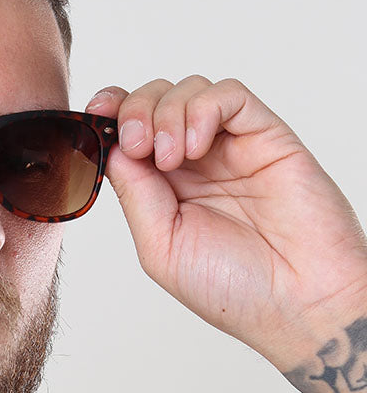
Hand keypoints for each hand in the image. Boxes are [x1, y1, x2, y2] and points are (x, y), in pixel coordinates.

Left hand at [86, 76, 366, 368]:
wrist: (298, 302)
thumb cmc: (235, 290)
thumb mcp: (160, 246)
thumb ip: (135, 194)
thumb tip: (109, 147)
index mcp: (165, 191)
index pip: (127, 134)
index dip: (107, 116)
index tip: (93, 118)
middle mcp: (196, 165)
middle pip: (152, 102)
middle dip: (132, 111)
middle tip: (137, 146)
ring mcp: (231, 147)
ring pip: (187, 90)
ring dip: (165, 113)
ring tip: (171, 159)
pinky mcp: (265, 136)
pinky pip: (229, 95)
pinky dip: (203, 108)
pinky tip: (196, 146)